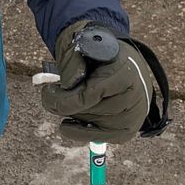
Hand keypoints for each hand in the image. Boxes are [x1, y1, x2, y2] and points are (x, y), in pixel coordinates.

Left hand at [40, 20, 154, 143]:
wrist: (119, 60)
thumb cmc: (96, 53)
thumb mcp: (82, 46)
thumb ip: (72, 62)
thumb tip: (67, 85)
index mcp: (125, 73)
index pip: (90, 94)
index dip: (65, 96)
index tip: (48, 90)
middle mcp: (135, 97)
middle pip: (89, 110)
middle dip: (65, 104)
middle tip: (51, 94)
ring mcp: (134, 116)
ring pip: (91, 123)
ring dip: (73, 114)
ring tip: (66, 101)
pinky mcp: (128, 129)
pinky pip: (101, 137)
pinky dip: (80, 132)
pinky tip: (67, 125)